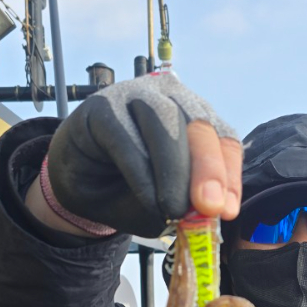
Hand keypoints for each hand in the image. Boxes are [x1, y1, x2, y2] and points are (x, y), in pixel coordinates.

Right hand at [45, 75, 242, 235]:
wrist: (77, 190)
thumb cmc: (128, 193)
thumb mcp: (166, 208)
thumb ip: (188, 207)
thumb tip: (209, 211)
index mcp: (195, 120)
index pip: (223, 137)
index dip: (229, 172)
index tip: (227, 209)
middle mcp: (170, 99)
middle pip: (199, 124)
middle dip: (208, 169)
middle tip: (209, 208)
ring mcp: (135, 96)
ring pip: (165, 123)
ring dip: (174, 172)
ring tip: (174, 211)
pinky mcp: (101, 106)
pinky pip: (126, 136)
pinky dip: (141, 173)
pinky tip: (148, 199)